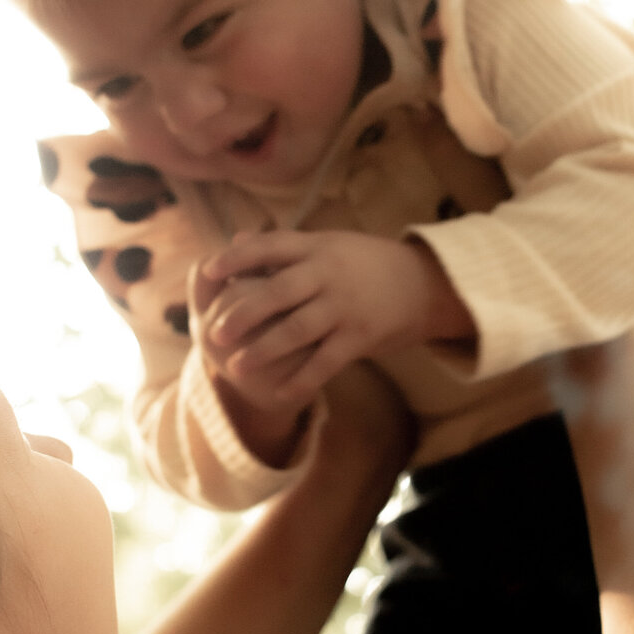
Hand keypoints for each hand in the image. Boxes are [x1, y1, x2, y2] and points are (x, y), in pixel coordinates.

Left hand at [196, 229, 474, 410]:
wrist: (426, 283)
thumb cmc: (366, 263)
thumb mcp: (328, 244)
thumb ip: (283, 247)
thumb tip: (236, 239)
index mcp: (317, 248)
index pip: (270, 247)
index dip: (237, 259)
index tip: (208, 270)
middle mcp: (329, 274)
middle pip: (278, 292)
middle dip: (244, 313)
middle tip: (214, 334)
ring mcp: (345, 306)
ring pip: (298, 329)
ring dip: (264, 350)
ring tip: (236, 367)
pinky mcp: (361, 335)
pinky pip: (326, 361)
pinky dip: (302, 379)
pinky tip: (281, 394)